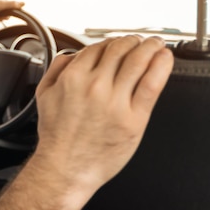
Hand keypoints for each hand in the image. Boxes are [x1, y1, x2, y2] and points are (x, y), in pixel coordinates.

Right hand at [34, 35, 172, 208]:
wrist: (65, 168)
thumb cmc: (58, 137)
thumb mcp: (45, 95)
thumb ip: (57, 69)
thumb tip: (71, 55)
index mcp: (73, 78)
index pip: (98, 47)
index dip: (112, 42)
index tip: (119, 43)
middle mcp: (95, 86)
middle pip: (120, 49)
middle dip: (133, 41)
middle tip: (140, 41)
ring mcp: (115, 101)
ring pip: (138, 62)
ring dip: (150, 47)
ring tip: (156, 45)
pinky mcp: (133, 118)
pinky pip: (151, 85)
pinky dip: (161, 67)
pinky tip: (164, 59)